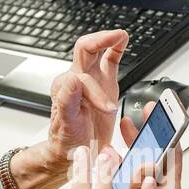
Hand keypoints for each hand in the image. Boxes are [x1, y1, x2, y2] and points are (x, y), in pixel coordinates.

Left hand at [48, 29, 125, 159]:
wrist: (71, 151)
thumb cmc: (67, 141)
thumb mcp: (67, 125)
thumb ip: (67, 101)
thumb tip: (73, 79)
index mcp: (65, 88)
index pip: (83, 78)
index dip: (98, 93)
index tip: (108, 109)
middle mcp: (76, 80)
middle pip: (85, 48)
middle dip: (101, 40)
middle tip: (118, 36)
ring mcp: (91, 80)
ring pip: (95, 50)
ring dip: (107, 40)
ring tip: (121, 36)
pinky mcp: (103, 83)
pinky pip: (109, 60)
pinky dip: (116, 49)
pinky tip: (122, 41)